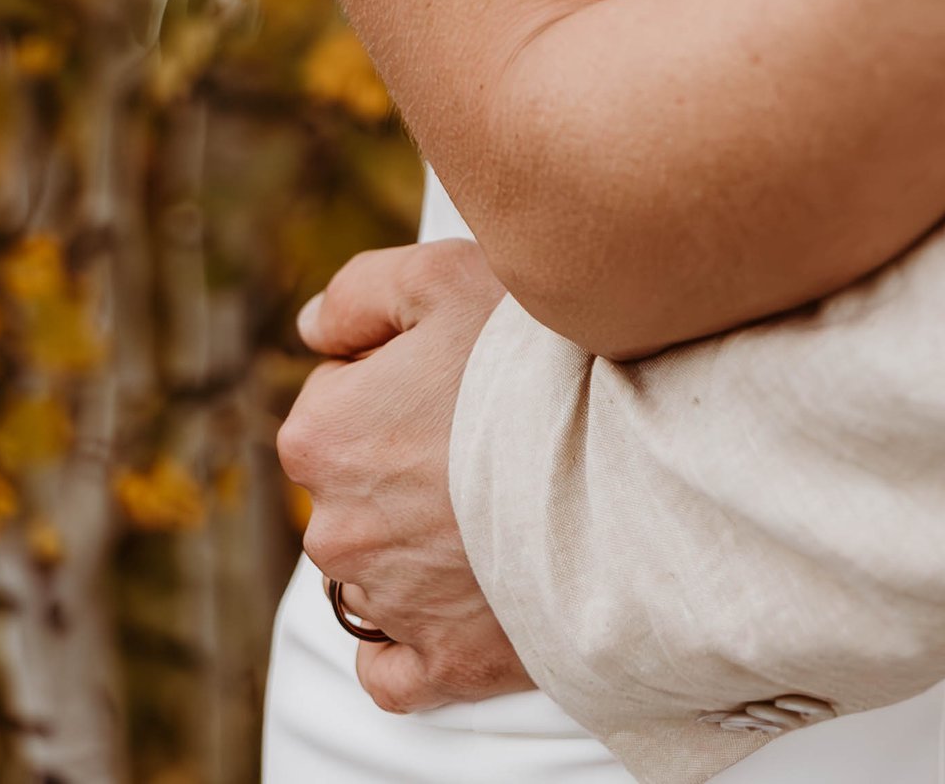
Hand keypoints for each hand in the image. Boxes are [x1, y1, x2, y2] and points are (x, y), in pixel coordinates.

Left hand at [278, 241, 529, 713]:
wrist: (629, 462)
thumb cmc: (533, 360)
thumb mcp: (442, 276)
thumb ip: (360, 293)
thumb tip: (315, 328)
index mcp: (323, 437)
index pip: (333, 399)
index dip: (394, 375)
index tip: (451, 371)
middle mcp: (337, 530)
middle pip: (357, 486)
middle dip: (402, 461)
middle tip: (485, 431)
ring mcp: (391, 604)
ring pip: (380, 567)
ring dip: (421, 541)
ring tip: (501, 498)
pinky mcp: (445, 661)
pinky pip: (394, 668)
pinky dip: (415, 639)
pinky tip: (459, 596)